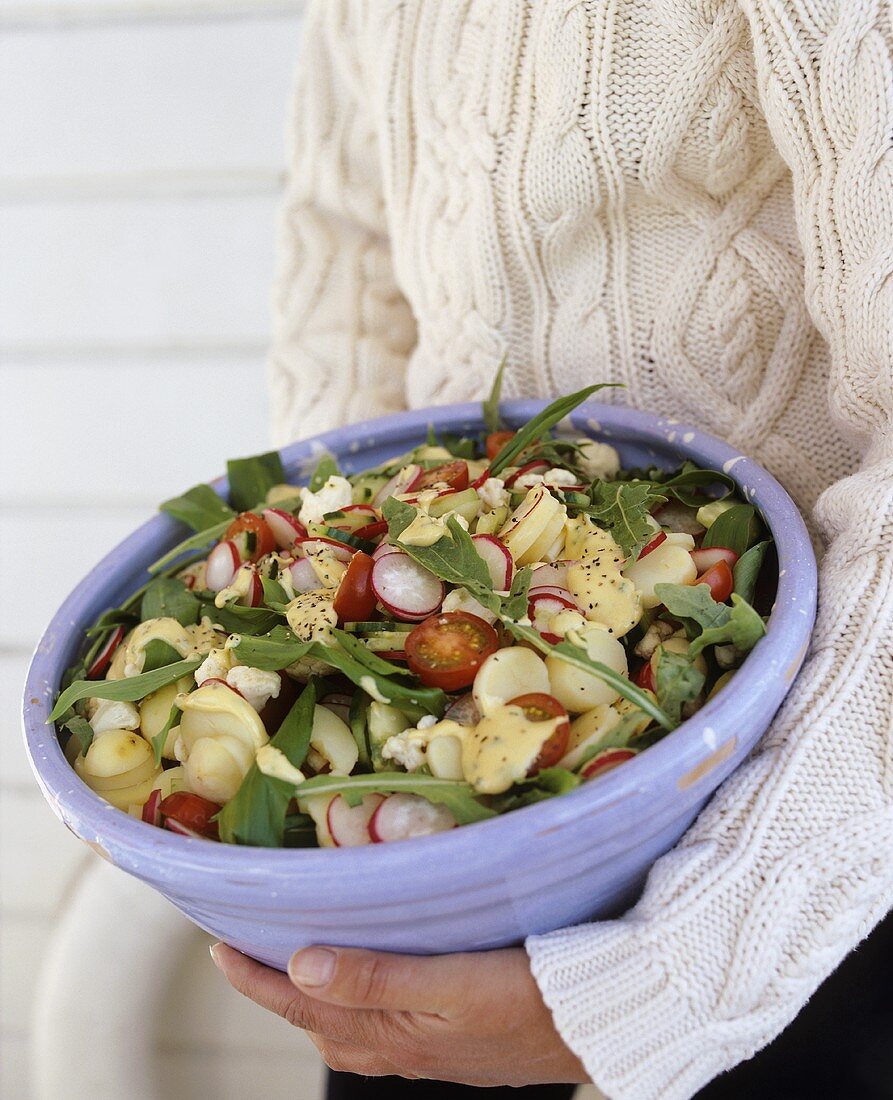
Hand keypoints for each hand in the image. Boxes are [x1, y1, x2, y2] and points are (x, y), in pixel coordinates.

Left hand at [211, 942, 586, 1085]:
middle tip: (244, 954)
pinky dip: (356, 1010)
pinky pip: (383, 1031)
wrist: (598, 1023)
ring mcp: (428, 1048)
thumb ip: (376, 977)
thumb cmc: (532, 998)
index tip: (218, 948)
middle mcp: (402, 1046)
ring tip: (293, 970)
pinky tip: (368, 991)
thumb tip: (299, 967)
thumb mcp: (452, 985)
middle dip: (275, 992)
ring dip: (312, 1004)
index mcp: (393, 1032)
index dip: (257, 980)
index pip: (305, 1006)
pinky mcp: (454, 1041)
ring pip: (348, 1031)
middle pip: (319, 1023)